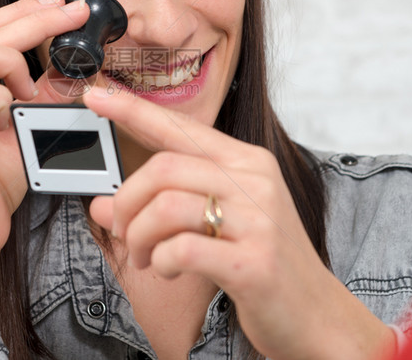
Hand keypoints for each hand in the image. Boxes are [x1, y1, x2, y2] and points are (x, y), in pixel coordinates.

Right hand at [0, 0, 89, 330]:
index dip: (22, 10)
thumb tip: (71, 66)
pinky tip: (10, 113)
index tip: (61, 3)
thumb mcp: (22, 125)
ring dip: (14, 63)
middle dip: (34, 17)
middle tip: (73, 13)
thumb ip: (38, 93)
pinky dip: (2, 97)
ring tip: (27, 92)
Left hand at [84, 87, 395, 359]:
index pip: (181, 127)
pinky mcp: (254, 262)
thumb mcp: (212, 224)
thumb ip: (160, 207)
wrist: (316, 314)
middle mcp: (255, 182)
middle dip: (128, 203)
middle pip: (163, 170)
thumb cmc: (262, 261)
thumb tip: (101, 204)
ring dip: (139, 237)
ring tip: (145, 257)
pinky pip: (182, 249)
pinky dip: (162, 261)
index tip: (96, 96)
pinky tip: (169, 269)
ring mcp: (258, 220)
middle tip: (125, 233)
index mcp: (247, 162)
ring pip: (166, 207)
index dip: (133, 110)